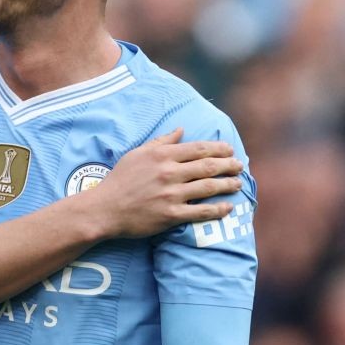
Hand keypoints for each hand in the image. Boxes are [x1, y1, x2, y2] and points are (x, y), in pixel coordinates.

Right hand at [87, 129, 242, 239]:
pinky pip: (200, 212)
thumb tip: (181, 129)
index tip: (230, 150)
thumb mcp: (137, 154)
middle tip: (240, 166)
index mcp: (162, 155)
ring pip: (208, 187)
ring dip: (227, 184)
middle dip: (228, 165)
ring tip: (237, 183)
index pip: (199, 148)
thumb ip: (161, 141)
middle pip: (208, 166)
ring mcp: (171, 195)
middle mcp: (169, 173)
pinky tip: (228, 207)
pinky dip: (217, 209)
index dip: (219, 149)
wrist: (104, 209)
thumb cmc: (119, 180)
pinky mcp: (170, 215)